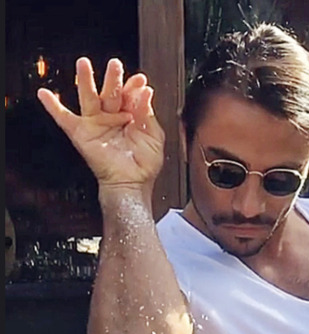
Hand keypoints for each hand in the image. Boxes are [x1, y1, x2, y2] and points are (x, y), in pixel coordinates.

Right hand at [37, 57, 164, 188]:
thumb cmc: (144, 165)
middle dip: (112, 78)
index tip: (140, 80)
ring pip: (89, 98)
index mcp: (130, 116)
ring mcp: (96, 124)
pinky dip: (53, 107)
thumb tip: (146, 92)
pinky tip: (45, 94)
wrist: (132, 184)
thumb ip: (147, 113)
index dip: (134, 86)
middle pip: (109, 92)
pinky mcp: (82, 134)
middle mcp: (111, 117)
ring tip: (83, 64)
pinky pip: (64, 119)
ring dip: (85, 80)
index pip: (129, 95)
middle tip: (115, 64)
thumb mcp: (153, 136)